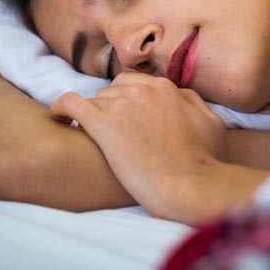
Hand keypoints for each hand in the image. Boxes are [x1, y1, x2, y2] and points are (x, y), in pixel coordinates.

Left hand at [50, 72, 225, 217]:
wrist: (189, 185)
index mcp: (167, 88)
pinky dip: (61, 107)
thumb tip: (181, 97)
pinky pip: (71, 104)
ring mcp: (122, 106)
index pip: (138, 84)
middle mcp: (143, 90)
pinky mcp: (103, 126)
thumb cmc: (204, 161)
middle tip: (113, 129)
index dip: (131, 101)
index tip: (128, 118)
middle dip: (112, 105)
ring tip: (93, 136)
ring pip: (96, 100)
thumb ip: (193, 102)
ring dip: (94, 115)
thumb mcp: (212, 123)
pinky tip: (57, 116)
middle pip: (115, 88)